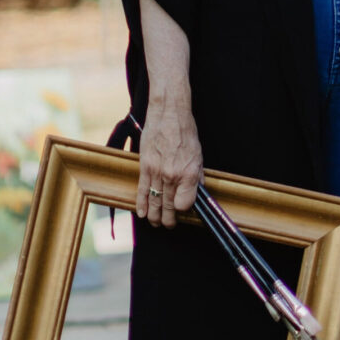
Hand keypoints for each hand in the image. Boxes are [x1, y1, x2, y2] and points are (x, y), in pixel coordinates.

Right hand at [137, 96, 202, 227]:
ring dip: (155, 216)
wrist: (168, 114)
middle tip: (169, 225)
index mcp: (189, 173)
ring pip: (155, 202)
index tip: (184, 211)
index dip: (185, 211)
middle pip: (169, 207)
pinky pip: (142, 190)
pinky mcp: (145, 167)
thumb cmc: (185, 132)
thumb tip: (197, 194)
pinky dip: (141, 204)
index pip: (185, 204)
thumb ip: (197, 177)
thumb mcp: (198, 155)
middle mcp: (173, 176)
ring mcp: (157, 172)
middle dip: (169, 220)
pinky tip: (142, 214)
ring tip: (156, 223)